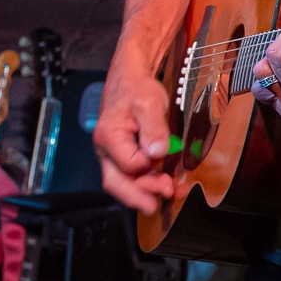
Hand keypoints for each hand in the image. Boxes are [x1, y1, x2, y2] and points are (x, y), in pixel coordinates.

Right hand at [95, 62, 174, 213]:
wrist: (131, 81)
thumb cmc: (136, 89)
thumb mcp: (149, 103)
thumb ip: (154, 129)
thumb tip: (157, 153)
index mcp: (109, 136)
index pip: (128, 164)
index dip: (147, 165)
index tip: (163, 157)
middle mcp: (107, 150)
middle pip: (117, 182)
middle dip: (139, 195)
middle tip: (163, 199)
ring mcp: (115, 155)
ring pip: (126, 182)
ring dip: (147, 191)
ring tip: (172, 193)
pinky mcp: (125, 155)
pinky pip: (134, 174)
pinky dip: (149, 182)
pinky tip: (167, 183)